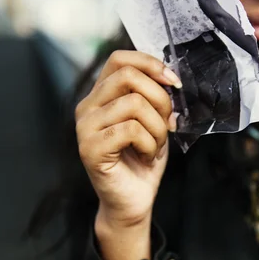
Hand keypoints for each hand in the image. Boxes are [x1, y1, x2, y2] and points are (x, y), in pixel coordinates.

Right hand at [75, 50, 180, 234]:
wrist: (133, 200)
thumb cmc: (142, 159)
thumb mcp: (153, 120)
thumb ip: (154, 96)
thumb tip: (169, 78)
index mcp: (100, 95)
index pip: (119, 59)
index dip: (150, 64)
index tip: (173, 83)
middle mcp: (87, 107)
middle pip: (129, 77)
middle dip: (160, 100)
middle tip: (166, 125)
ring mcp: (85, 127)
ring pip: (135, 104)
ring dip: (157, 128)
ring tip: (154, 146)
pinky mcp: (90, 148)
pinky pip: (131, 130)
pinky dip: (150, 145)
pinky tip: (146, 157)